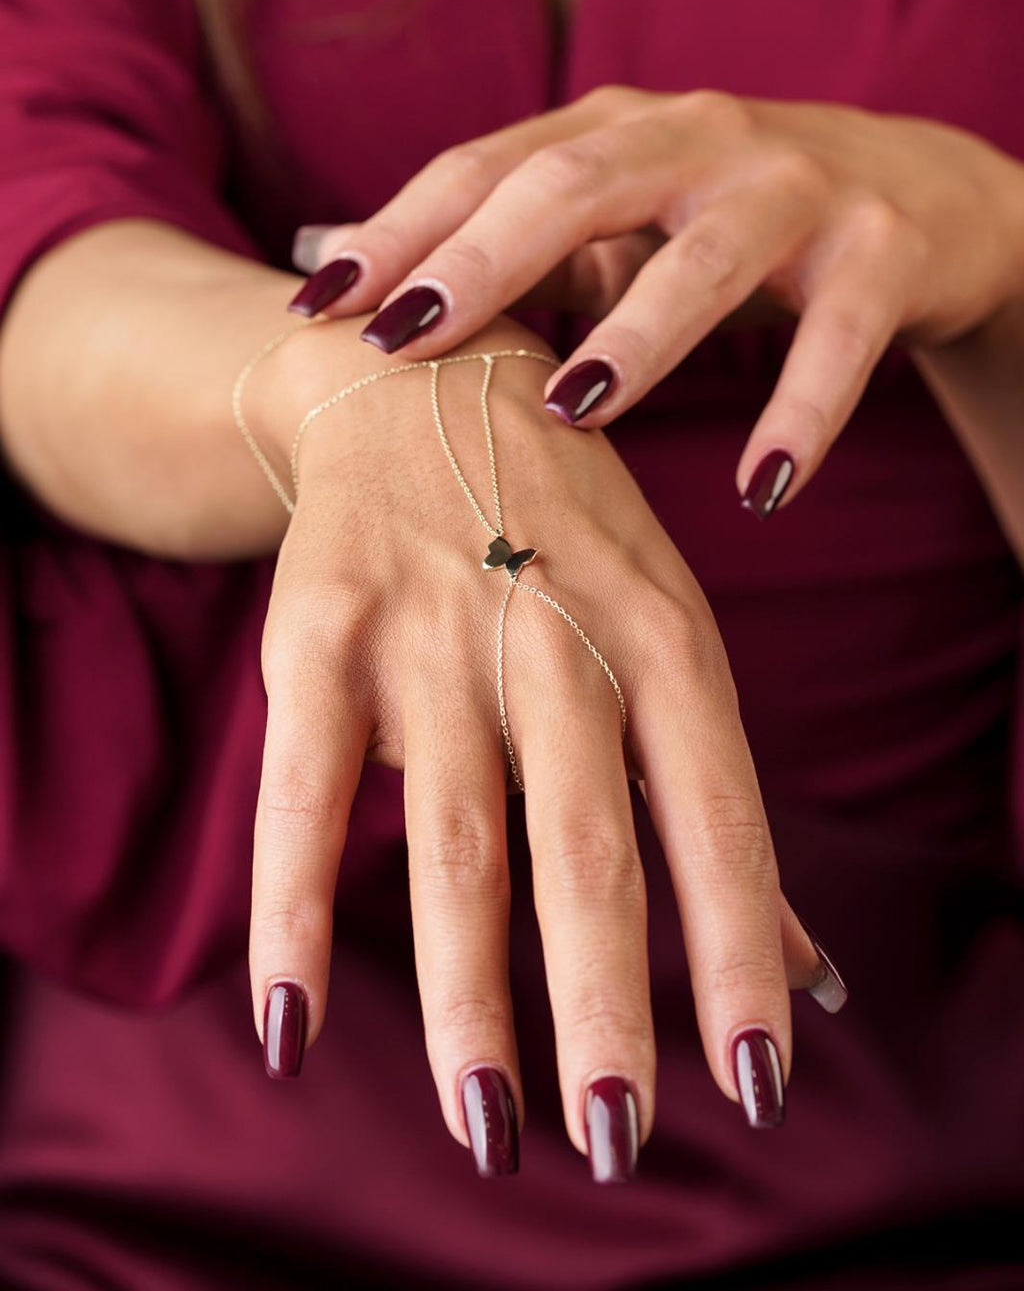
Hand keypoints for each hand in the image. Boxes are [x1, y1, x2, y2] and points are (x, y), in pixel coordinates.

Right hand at [244, 311, 843, 1177]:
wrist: (425, 381)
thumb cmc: (568, 540)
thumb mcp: (668, 639)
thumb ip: (717, 810)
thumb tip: (815, 976)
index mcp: (664, 640)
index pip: (718, 817)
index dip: (739, 953)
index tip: (754, 1087)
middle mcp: (558, 638)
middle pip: (586, 843)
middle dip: (603, 1002)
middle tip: (613, 1139)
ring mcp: (434, 633)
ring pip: (453, 837)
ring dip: (469, 993)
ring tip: (489, 1127)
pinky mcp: (320, 631)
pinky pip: (301, 790)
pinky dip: (290, 912)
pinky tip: (290, 1029)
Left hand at [289, 88, 1023, 514]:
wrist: (928, 193)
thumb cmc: (735, 218)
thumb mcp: (624, 217)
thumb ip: (513, 246)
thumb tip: (349, 279)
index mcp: (619, 128)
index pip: (489, 168)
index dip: (401, 231)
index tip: (320, 306)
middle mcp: (701, 139)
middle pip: (577, 188)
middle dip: (483, 263)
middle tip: (404, 342)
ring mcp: (798, 188)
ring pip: (708, 259)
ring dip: (637, 337)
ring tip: (574, 414)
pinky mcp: (884, 250)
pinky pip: (839, 337)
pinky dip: (802, 410)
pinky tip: (763, 487)